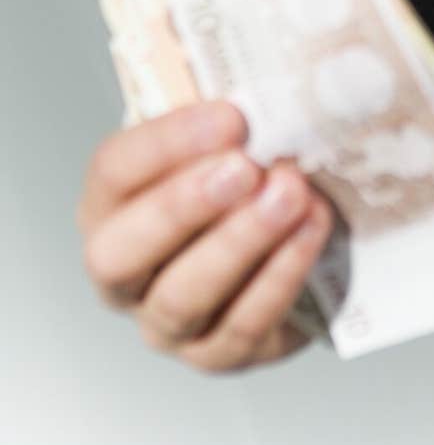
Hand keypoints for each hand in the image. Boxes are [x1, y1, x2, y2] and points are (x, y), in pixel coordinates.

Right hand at [77, 99, 333, 371]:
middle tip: (245, 169)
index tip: (229, 117)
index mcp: (110, 205)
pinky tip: (311, 231)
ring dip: (240, 242)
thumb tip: (263, 90)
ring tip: (290, 195)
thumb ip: (228, 119)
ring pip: (183, 297)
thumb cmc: (241, 177)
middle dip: (184, 206)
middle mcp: (123, 272)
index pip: (113, 172)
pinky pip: (243, 326)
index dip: (167, 143)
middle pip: (123, 251)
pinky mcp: (220, 354)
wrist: (280, 238)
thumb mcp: (224, 140)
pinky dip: (281, 275)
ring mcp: (166, 323)